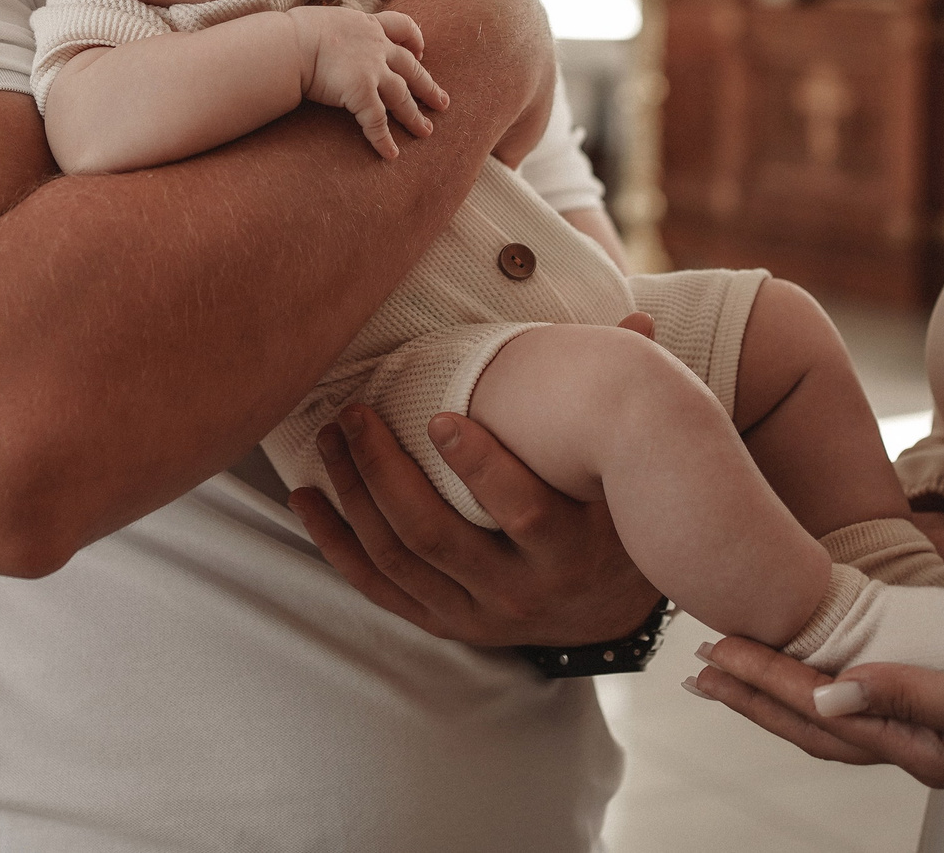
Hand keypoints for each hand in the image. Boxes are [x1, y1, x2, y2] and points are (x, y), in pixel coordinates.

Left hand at [288, 339, 663, 646]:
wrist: (609, 608)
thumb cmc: (614, 514)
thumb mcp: (626, 468)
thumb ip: (623, 398)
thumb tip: (636, 320)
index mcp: (572, 549)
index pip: (522, 510)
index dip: (477, 466)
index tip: (439, 415)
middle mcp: (523, 592)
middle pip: (435, 535)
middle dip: (383, 470)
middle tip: (355, 414)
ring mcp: (480, 615)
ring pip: (398, 558)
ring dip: (353, 496)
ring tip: (328, 440)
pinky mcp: (447, 624)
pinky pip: (378, 587)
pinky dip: (336, 544)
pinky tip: (306, 500)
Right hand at [291, 6, 448, 158]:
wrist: (288, 44)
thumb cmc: (294, 33)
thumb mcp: (323, 19)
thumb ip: (335, 30)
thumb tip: (321, 36)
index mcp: (366, 25)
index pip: (402, 26)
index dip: (415, 40)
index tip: (421, 52)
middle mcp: (376, 46)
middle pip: (411, 67)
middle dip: (428, 86)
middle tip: (442, 103)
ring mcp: (372, 70)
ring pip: (402, 96)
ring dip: (414, 116)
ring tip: (425, 131)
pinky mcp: (362, 92)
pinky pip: (378, 121)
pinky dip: (384, 139)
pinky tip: (391, 154)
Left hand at [686, 629, 943, 798]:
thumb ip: (916, 696)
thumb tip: (835, 693)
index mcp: (926, 748)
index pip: (821, 716)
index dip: (763, 684)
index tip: (715, 654)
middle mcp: (922, 742)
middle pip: (815, 722)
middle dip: (752, 694)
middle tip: (699, 665)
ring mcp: (938, 723)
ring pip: (838, 711)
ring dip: (781, 689)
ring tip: (735, 667)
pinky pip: (873, 693)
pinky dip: (831, 678)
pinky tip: (816, 663)